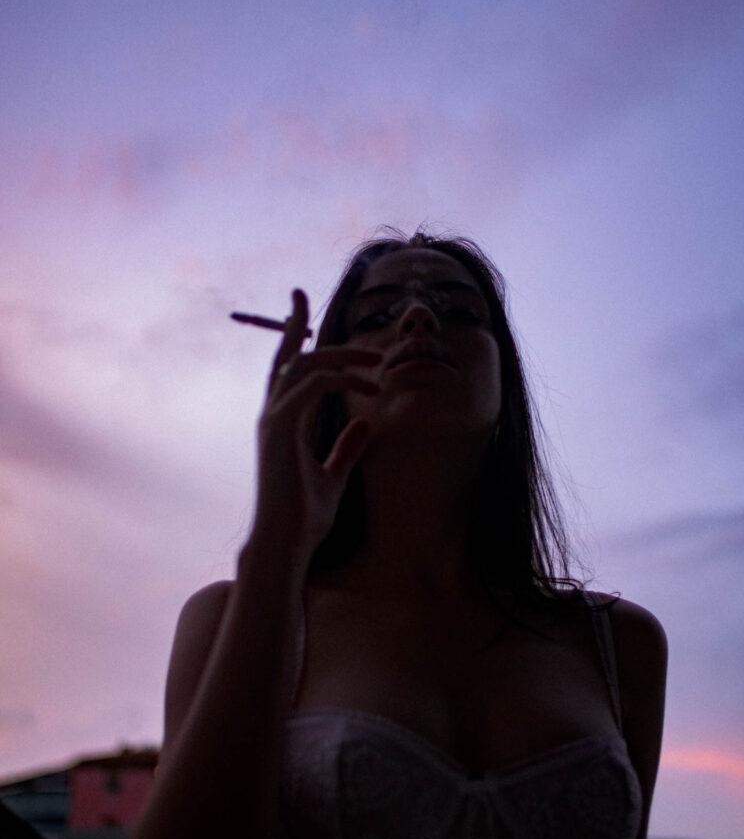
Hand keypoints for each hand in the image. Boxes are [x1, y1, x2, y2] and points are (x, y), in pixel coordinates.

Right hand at [247, 288, 382, 568]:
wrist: (286, 544)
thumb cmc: (305, 517)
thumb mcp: (334, 476)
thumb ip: (346, 448)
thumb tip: (365, 424)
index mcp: (284, 423)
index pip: (289, 372)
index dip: (294, 339)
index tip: (301, 310)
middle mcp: (273, 416)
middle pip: (284, 357)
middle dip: (292, 322)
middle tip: (302, 294)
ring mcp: (273, 422)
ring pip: (302, 365)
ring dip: (340, 355)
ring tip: (376, 361)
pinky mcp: (279, 431)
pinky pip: (310, 386)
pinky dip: (339, 379)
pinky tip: (368, 388)